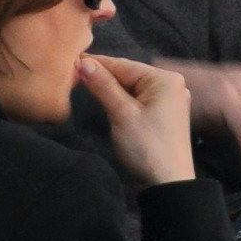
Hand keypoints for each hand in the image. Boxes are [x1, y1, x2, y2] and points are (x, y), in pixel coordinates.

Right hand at [78, 54, 201, 188]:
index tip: (69, 59)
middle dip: (102, 75)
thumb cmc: (146, 145)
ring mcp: (168, 99)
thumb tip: (84, 62)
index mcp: (165, 79)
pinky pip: (137, 99)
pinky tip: (103, 97)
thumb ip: (103, 86)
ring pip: (131, 87)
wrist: (167, 181)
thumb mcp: (122, 113)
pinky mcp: (162, 113)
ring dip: (109, 87)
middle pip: (128, 74)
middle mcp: (171, 84)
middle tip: (71, 72)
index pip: (124, 65)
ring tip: (81, 82)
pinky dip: (120, 98)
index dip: (96, 62)